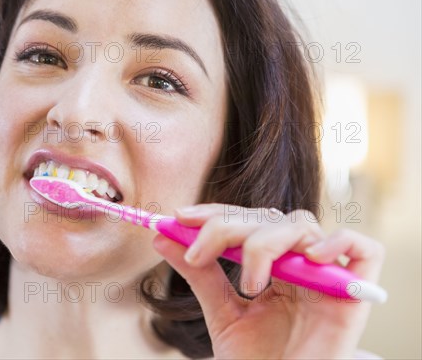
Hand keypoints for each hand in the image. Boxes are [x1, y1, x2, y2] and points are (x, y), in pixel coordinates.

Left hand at [152, 204, 384, 358]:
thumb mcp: (221, 313)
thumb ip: (199, 275)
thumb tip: (162, 238)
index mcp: (272, 266)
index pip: (246, 220)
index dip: (215, 212)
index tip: (180, 218)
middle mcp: (299, 265)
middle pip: (269, 218)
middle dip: (226, 227)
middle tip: (198, 254)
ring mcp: (327, 276)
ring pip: (301, 226)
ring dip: (264, 242)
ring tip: (249, 283)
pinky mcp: (356, 292)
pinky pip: (363, 249)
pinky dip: (338, 242)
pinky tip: (308, 259)